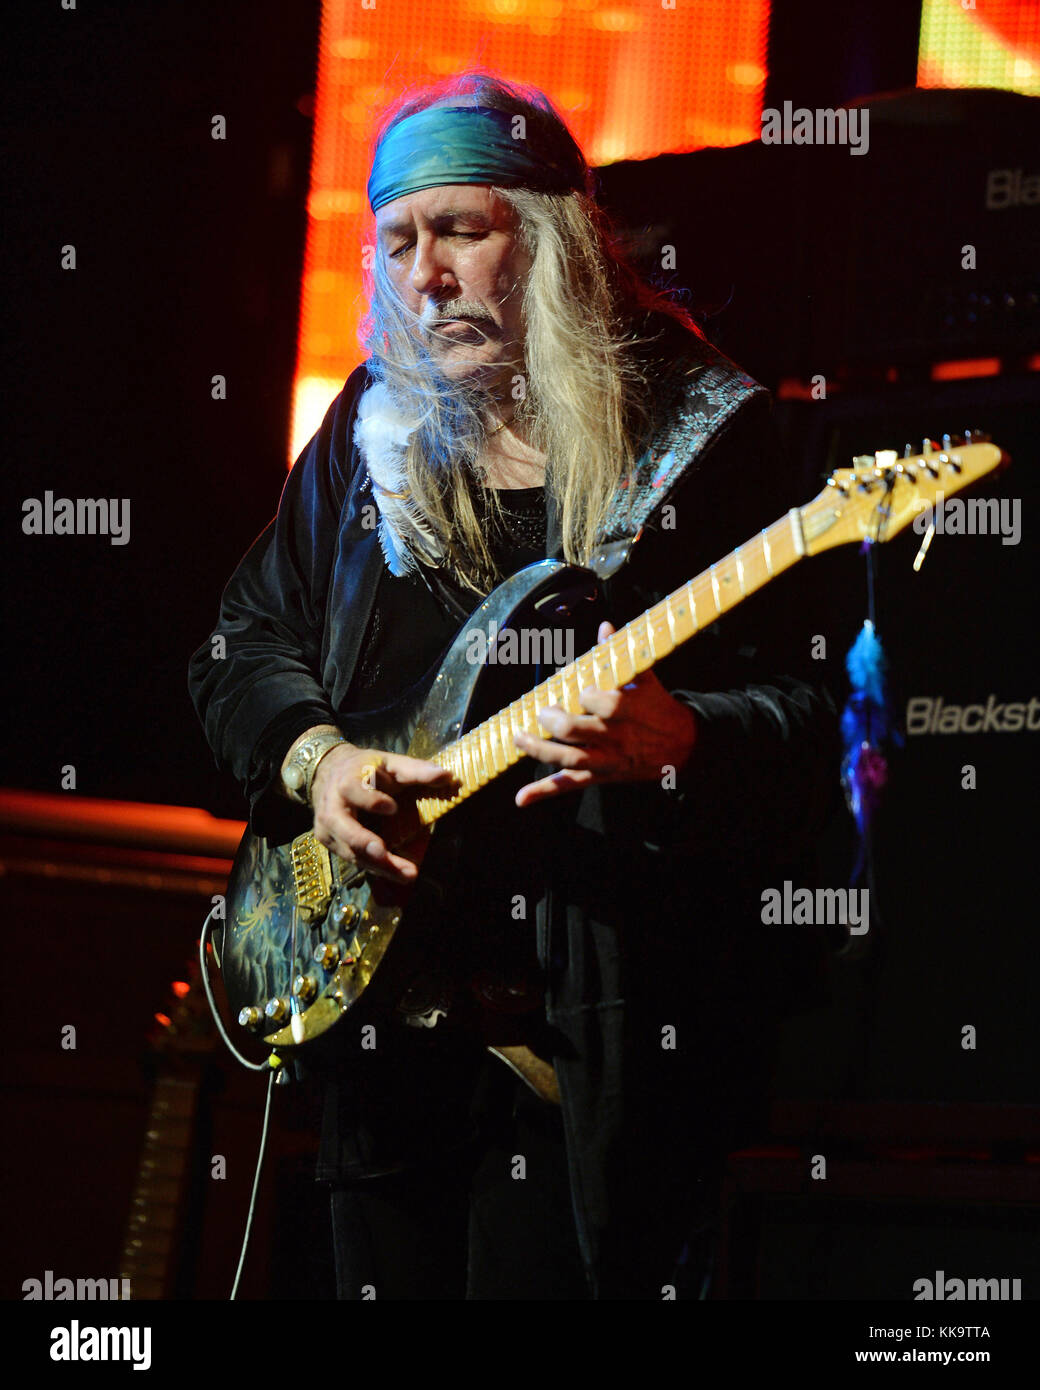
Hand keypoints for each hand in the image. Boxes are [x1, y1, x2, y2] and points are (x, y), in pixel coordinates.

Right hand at [310, 744, 456, 883]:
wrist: (328, 774)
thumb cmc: (365, 770)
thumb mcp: (389, 764)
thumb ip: (416, 771)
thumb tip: (447, 775)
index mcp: (347, 782)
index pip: (354, 790)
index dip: (371, 800)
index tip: (392, 807)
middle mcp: (332, 807)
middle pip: (346, 829)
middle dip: (364, 843)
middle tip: (384, 853)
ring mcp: (328, 829)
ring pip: (351, 851)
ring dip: (379, 865)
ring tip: (408, 874)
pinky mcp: (331, 844)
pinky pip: (354, 860)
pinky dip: (376, 869)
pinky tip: (398, 875)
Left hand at [513, 622, 696, 807]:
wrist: (682, 747)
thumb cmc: (659, 708)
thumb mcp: (646, 681)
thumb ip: (620, 655)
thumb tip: (604, 626)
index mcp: (630, 711)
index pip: (604, 703)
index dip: (588, 695)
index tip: (581, 688)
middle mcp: (616, 739)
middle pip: (579, 732)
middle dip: (556, 722)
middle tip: (543, 711)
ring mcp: (606, 760)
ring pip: (569, 759)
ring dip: (539, 750)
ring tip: (517, 738)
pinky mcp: (600, 776)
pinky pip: (570, 785)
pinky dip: (544, 792)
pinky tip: (521, 798)